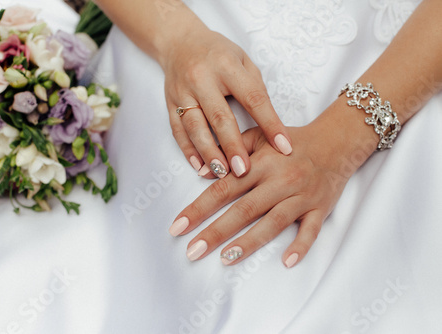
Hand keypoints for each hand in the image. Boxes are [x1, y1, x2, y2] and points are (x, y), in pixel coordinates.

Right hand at [160, 27, 291, 178]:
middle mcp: (202, 79)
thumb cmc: (217, 53)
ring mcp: (183, 92)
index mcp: (227, 66)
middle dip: (233, 146)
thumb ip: (255, 88)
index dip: (270, 123)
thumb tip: (269, 123)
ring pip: (195, 128)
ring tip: (223, 173)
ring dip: (209, 153)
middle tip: (245, 170)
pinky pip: (178, 131)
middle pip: (220, 117)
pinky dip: (188, 150)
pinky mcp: (169, 104)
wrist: (178, 41)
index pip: (253, 98)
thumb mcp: (242, 60)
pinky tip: (199, 166)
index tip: (284, 146)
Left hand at [169, 121, 363, 266]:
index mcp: (260, 164)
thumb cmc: (291, 141)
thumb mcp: (259, 136)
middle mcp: (279, 181)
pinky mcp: (319, 209)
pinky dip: (300, 246)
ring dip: (249, 242)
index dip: (198, 208)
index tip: (178, 226)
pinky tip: (286, 262)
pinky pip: (311, 231)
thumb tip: (204, 171)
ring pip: (272, 223)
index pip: (223, 189)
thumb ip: (231, 149)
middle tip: (192, 251)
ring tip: (225, 259)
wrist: (336, 141)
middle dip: (215, 232)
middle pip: (243, 210)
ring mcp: (300, 197)